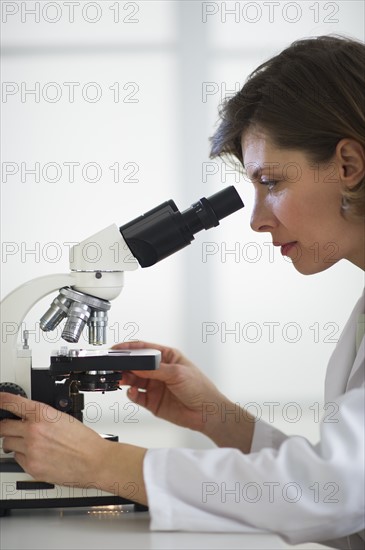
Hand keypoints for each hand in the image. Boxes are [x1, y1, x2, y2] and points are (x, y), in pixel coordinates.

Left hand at [0, 392, 147, 503]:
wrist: (94, 461)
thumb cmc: (84, 441)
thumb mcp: (63, 418)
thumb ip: (42, 416)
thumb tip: (29, 417)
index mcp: (43, 414)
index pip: (12, 402)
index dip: (1, 400)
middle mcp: (34, 430)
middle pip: (4, 427)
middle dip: (5, 427)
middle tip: (8, 427)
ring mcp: (31, 449)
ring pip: (8, 444)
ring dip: (14, 443)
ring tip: (28, 443)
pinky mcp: (31, 466)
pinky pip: (17, 459)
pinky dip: (23, 456)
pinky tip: (36, 454)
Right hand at [113, 340, 232, 436]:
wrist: (207, 413)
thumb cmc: (200, 388)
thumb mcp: (178, 373)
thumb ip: (156, 369)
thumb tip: (138, 365)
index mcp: (167, 357)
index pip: (144, 349)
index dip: (129, 348)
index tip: (116, 350)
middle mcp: (159, 371)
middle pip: (135, 365)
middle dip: (124, 364)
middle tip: (113, 366)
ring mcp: (154, 386)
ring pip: (133, 380)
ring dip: (124, 378)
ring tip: (119, 378)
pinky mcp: (152, 401)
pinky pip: (136, 396)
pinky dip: (131, 394)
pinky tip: (131, 391)